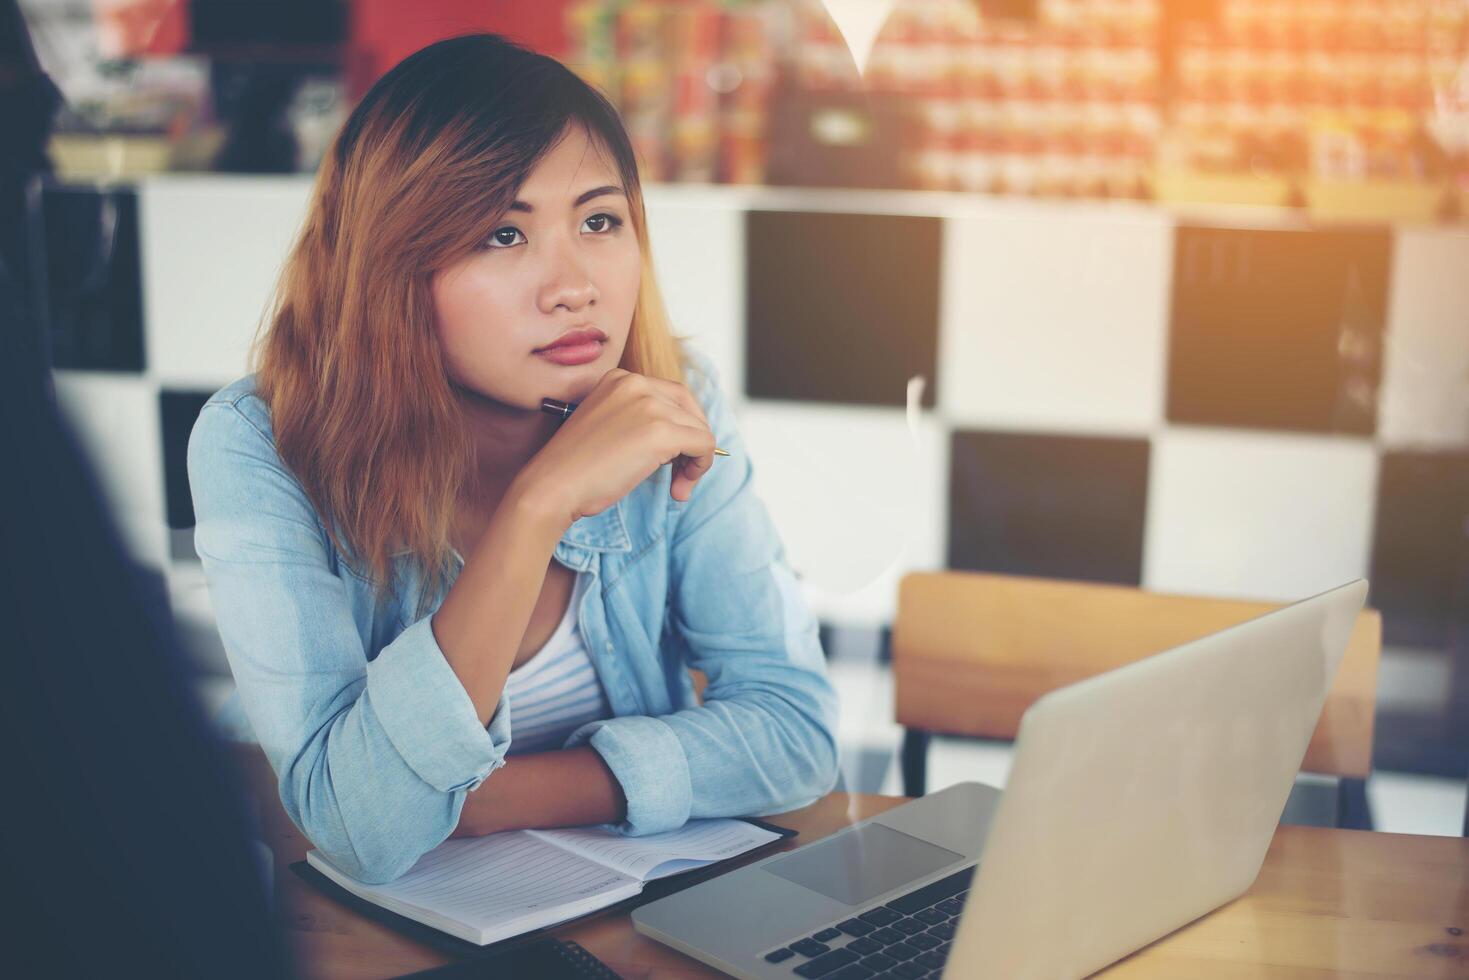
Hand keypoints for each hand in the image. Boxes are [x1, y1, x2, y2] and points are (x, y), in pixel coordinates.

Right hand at [515, 369, 715, 527]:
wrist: (551, 486)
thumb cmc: (575, 468)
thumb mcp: (609, 428)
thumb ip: (641, 421)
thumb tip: (688, 438)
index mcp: (620, 378)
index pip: (671, 396)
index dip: (679, 428)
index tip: (670, 459)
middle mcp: (636, 383)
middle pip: (690, 408)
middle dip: (693, 442)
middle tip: (681, 475)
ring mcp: (649, 405)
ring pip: (699, 429)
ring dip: (695, 462)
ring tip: (677, 488)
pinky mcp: (660, 431)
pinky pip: (704, 445)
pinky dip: (701, 467)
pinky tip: (680, 488)